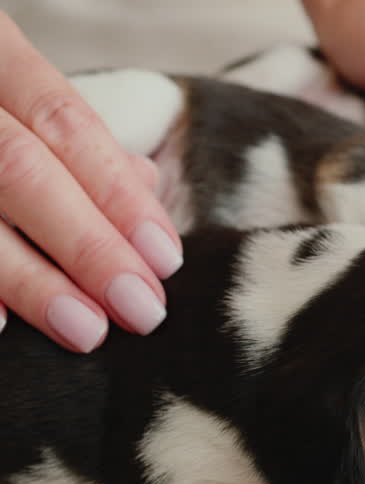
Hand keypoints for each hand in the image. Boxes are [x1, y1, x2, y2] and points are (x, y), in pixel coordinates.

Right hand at [0, 13, 181, 352]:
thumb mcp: (15, 89)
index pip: (65, 124)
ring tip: (85, 329)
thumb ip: (71, 139)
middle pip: (21, 170)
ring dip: (29, 279)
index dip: (118, 195)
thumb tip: (142, 184)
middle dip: (88, 246)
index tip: (165, 259)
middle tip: (142, 310)